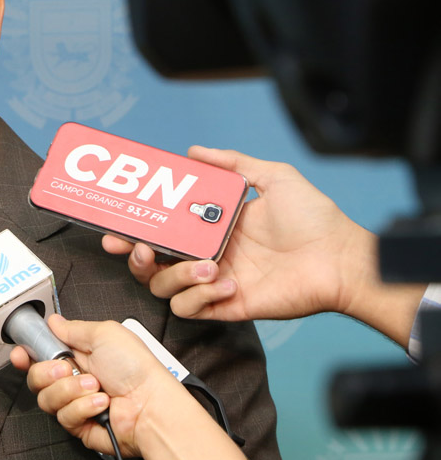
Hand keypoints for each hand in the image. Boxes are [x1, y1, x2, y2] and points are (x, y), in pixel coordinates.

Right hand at [10, 315, 184, 457]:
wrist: (153, 406)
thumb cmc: (137, 368)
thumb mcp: (105, 334)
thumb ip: (72, 328)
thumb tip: (54, 321)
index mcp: (79, 355)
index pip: (40, 354)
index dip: (25, 354)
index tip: (20, 354)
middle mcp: (74, 379)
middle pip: (35, 377)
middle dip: (47, 372)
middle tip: (68, 368)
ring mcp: (76, 403)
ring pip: (46, 398)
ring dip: (70, 390)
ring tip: (95, 386)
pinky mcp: (79, 425)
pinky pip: (63, 416)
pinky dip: (83, 407)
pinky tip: (101, 404)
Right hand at [103, 146, 389, 326]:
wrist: (341, 258)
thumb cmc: (315, 219)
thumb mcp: (274, 177)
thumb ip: (233, 163)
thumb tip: (195, 151)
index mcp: (211, 228)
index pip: (162, 230)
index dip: (135, 228)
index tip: (118, 223)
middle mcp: (206, 255)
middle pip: (150, 262)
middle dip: (134, 255)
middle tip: (133, 246)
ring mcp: (213, 283)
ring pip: (163, 287)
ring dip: (174, 275)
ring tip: (205, 265)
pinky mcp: (225, 306)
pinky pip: (188, 309)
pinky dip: (197, 296)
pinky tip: (224, 283)